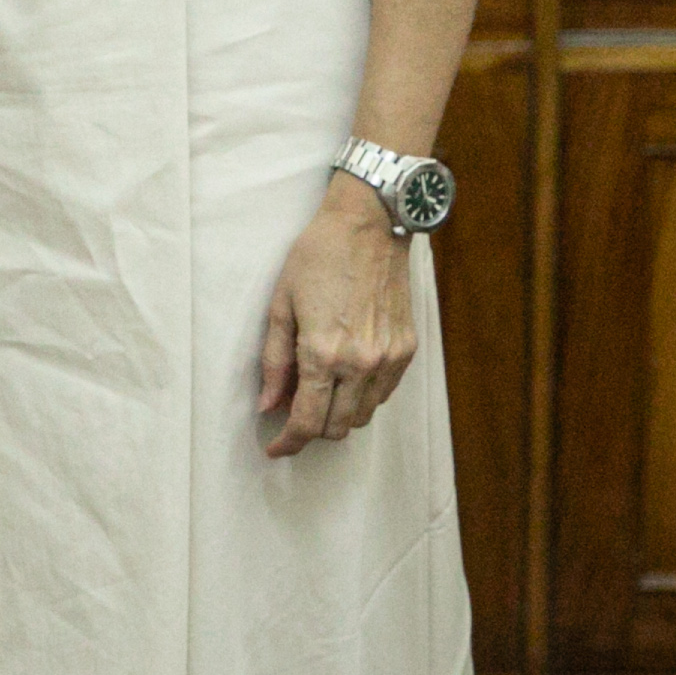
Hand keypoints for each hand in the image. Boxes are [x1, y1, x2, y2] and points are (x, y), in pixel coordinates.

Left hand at [257, 185, 416, 455]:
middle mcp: (361, 363)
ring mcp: (389, 358)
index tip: (275, 448)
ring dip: (338, 417)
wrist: (368, 226)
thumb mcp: (280, 305)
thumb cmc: (317, 258)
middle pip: (337, 427)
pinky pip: (384, 394)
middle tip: (291, 417)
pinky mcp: (407, 349)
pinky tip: (345, 379)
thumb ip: (274, 362)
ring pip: (363, 416)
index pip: (306, 421)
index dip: (288, 442)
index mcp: (324, 353)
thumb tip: (268, 406)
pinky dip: (362, 398)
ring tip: (317, 395)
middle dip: (311, 431)